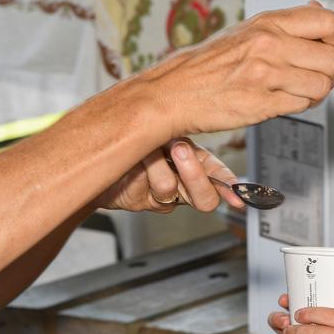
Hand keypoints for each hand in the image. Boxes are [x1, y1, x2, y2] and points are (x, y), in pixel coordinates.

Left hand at [95, 138, 242, 212]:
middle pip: (206, 198)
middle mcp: (183, 180)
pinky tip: (136, 167)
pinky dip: (143, 174)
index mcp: (196, 159)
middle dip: (193, 172)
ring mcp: (165, 194)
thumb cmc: (130, 134)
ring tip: (144, 152)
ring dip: (155, 165)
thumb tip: (185, 145)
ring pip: (171, 189)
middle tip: (178, 149)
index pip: (219, 176)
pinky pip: (151, 193)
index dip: (230, 187)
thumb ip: (178, 140)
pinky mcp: (146, 202)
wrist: (95, 154)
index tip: (238, 196)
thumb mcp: (161, 130)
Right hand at [136, 3, 333, 136]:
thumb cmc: (211, 62)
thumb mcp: (248, 30)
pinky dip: (299, 105)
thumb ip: (286, 25)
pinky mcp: (261, 104)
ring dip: (317, 91)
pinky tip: (284, 99)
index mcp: (268, 22)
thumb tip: (321, 14)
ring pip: (321, 85)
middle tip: (318, 73)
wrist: (175, 91)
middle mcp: (269, 45)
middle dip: (331, 70)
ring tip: (299, 88)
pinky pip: (302, 105)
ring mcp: (265, 75)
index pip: (329, 21)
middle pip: (332, 58)